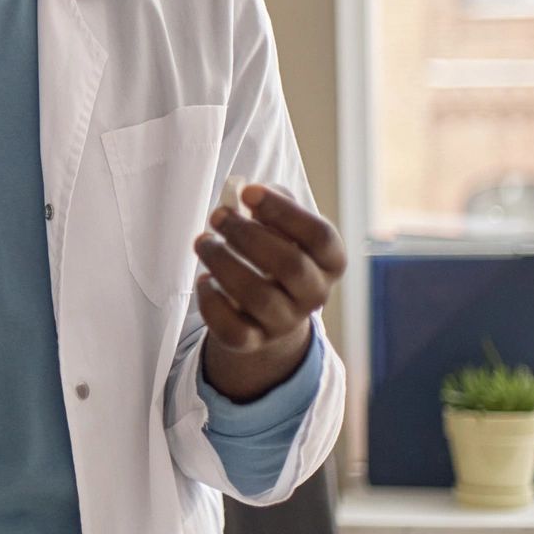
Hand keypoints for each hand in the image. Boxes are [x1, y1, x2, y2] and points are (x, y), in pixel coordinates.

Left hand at [193, 183, 346, 401]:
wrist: (269, 311)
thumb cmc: (274, 252)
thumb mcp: (283, 226)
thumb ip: (272, 203)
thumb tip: (246, 193)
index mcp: (330, 261)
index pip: (319, 235)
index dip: (283, 211)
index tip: (248, 192)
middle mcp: (315, 294)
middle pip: (289, 265)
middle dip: (247, 235)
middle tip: (217, 216)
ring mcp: (286, 322)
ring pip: (257, 296)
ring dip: (223, 263)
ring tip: (203, 242)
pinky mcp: (254, 341)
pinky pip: (233, 329)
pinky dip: (211, 302)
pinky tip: (204, 281)